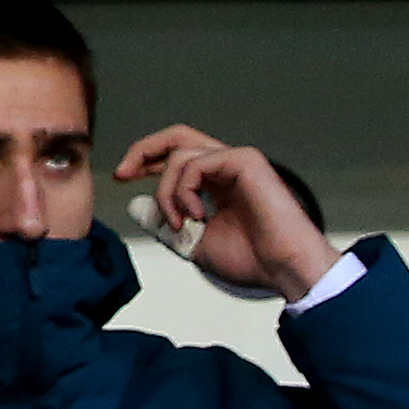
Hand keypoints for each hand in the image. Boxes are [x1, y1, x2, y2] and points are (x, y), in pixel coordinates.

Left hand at [111, 126, 334, 300]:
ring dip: (167, 192)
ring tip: (177, 222)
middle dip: (143, 150)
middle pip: (176, 138)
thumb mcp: (192, 243)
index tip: (123, 178)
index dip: (146, 161)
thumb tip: (136, 205)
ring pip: (180, 155)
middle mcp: (227, 167)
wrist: (286, 270)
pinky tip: (197, 215)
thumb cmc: (253, 260)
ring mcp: (237, 161)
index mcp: (218, 183)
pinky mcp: (245, 161)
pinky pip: (196, 163)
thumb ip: (164, 223)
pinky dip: (185, 190)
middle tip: (123, 173)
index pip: (176, 157)